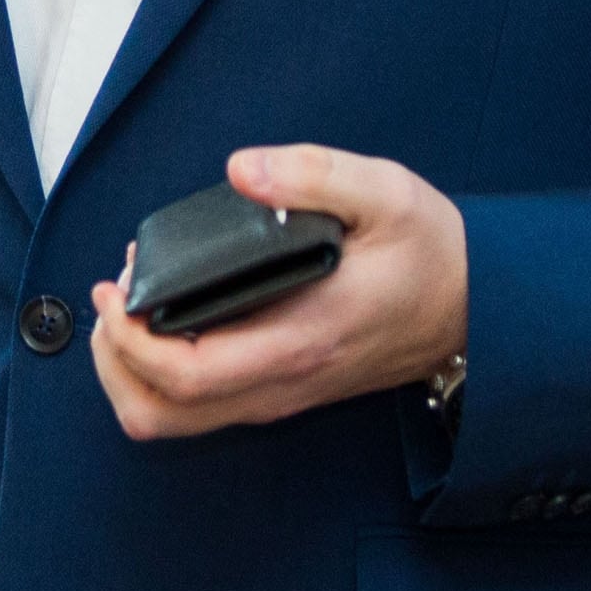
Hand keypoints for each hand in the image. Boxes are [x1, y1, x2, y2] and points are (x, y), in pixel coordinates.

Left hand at [87, 145, 466, 442]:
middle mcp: (281, 383)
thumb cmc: (431, 254)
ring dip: (131, 373)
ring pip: (173, 421)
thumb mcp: (386, 194)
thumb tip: (241, 169)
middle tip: (112, 298)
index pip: (186, 373)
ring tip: (128, 311)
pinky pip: (198, 408)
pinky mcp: (280, 392)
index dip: (130, 340)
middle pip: (160, 414)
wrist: (478, 308)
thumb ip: (312, 174)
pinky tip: (167, 320)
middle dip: (113, 361)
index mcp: (300, 339)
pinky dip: (161, 375)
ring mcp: (279, 396)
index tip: (115, 287)